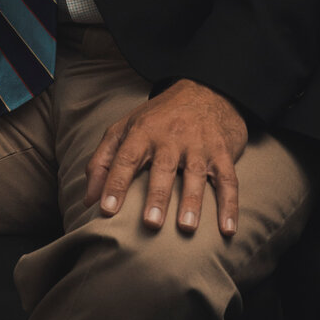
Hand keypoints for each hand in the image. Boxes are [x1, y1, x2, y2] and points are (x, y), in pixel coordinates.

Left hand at [84, 79, 248, 235]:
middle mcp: (171, 136)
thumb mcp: (125, 128)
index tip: (105, 209)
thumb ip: (103, 161)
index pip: (125, 158)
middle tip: (150, 223)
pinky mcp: (222, 152)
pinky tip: (227, 230)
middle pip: (162, 167)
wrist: (206, 89)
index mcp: (143, 131)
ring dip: (192, 200)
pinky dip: (230, 205)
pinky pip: (228, 180)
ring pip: (195, 173)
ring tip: (187, 227)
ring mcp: (199, 144)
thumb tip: (89, 200)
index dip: (114, 183)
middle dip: (156, 195)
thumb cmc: (159, 117)